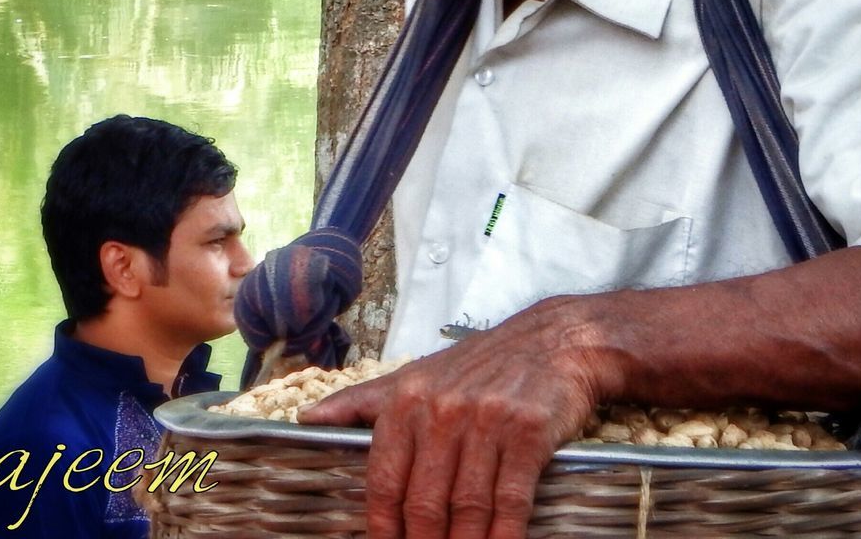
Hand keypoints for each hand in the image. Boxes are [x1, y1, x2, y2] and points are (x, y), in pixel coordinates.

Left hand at [297, 296, 608, 538]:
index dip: (383, 530)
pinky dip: (502, 537)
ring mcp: (487, 420)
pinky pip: (509, 501)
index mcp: (407, 399)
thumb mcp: (417, 374)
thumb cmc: (481, 365)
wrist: (554, 340)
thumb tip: (306, 420)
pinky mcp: (528, 432)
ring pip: (465, 508)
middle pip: (422, 504)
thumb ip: (362, 401)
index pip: (383, 481)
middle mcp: (443, 409)